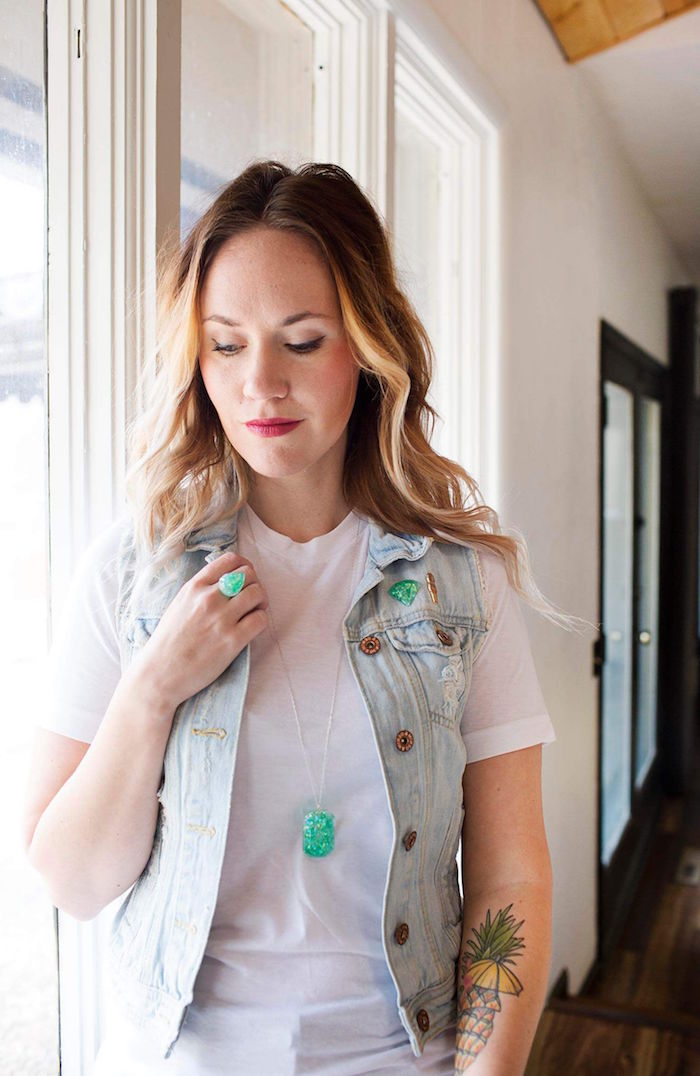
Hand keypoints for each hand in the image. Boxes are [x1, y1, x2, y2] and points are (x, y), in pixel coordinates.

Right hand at [132, 551, 268, 711]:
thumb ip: (201, 590)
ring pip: (258, 593)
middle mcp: (208, 598)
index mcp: (194, 587)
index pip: (230, 560)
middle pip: (248, 574)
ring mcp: (221, 619)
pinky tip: (252, 628)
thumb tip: (227, 581)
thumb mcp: (179, 605)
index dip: (244, 566)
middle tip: (252, 599)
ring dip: (261, 601)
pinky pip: (260, 619)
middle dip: (255, 584)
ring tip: (255, 612)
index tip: (245, 578)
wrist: (159, 673)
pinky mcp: (232, 640)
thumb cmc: (168, 642)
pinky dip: (261, 620)